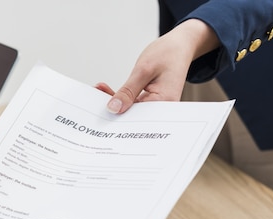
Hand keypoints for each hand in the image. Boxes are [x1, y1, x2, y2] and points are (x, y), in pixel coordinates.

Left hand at [97, 19, 219, 113]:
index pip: (137, 119)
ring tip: (97, 91)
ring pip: (129, 111)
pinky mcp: (149, 102)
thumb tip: (114, 109)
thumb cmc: (168, 54)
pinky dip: (118, 97)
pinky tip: (103, 90)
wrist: (180, 46)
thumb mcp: (143, 70)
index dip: (117, 119)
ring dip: (112, 102)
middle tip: (92, 104)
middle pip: (132, 117)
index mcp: (164, 104)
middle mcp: (161, 109)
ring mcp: (155, 107)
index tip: (99, 115)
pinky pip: (131, 104)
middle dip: (112, 111)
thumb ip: (128, 91)